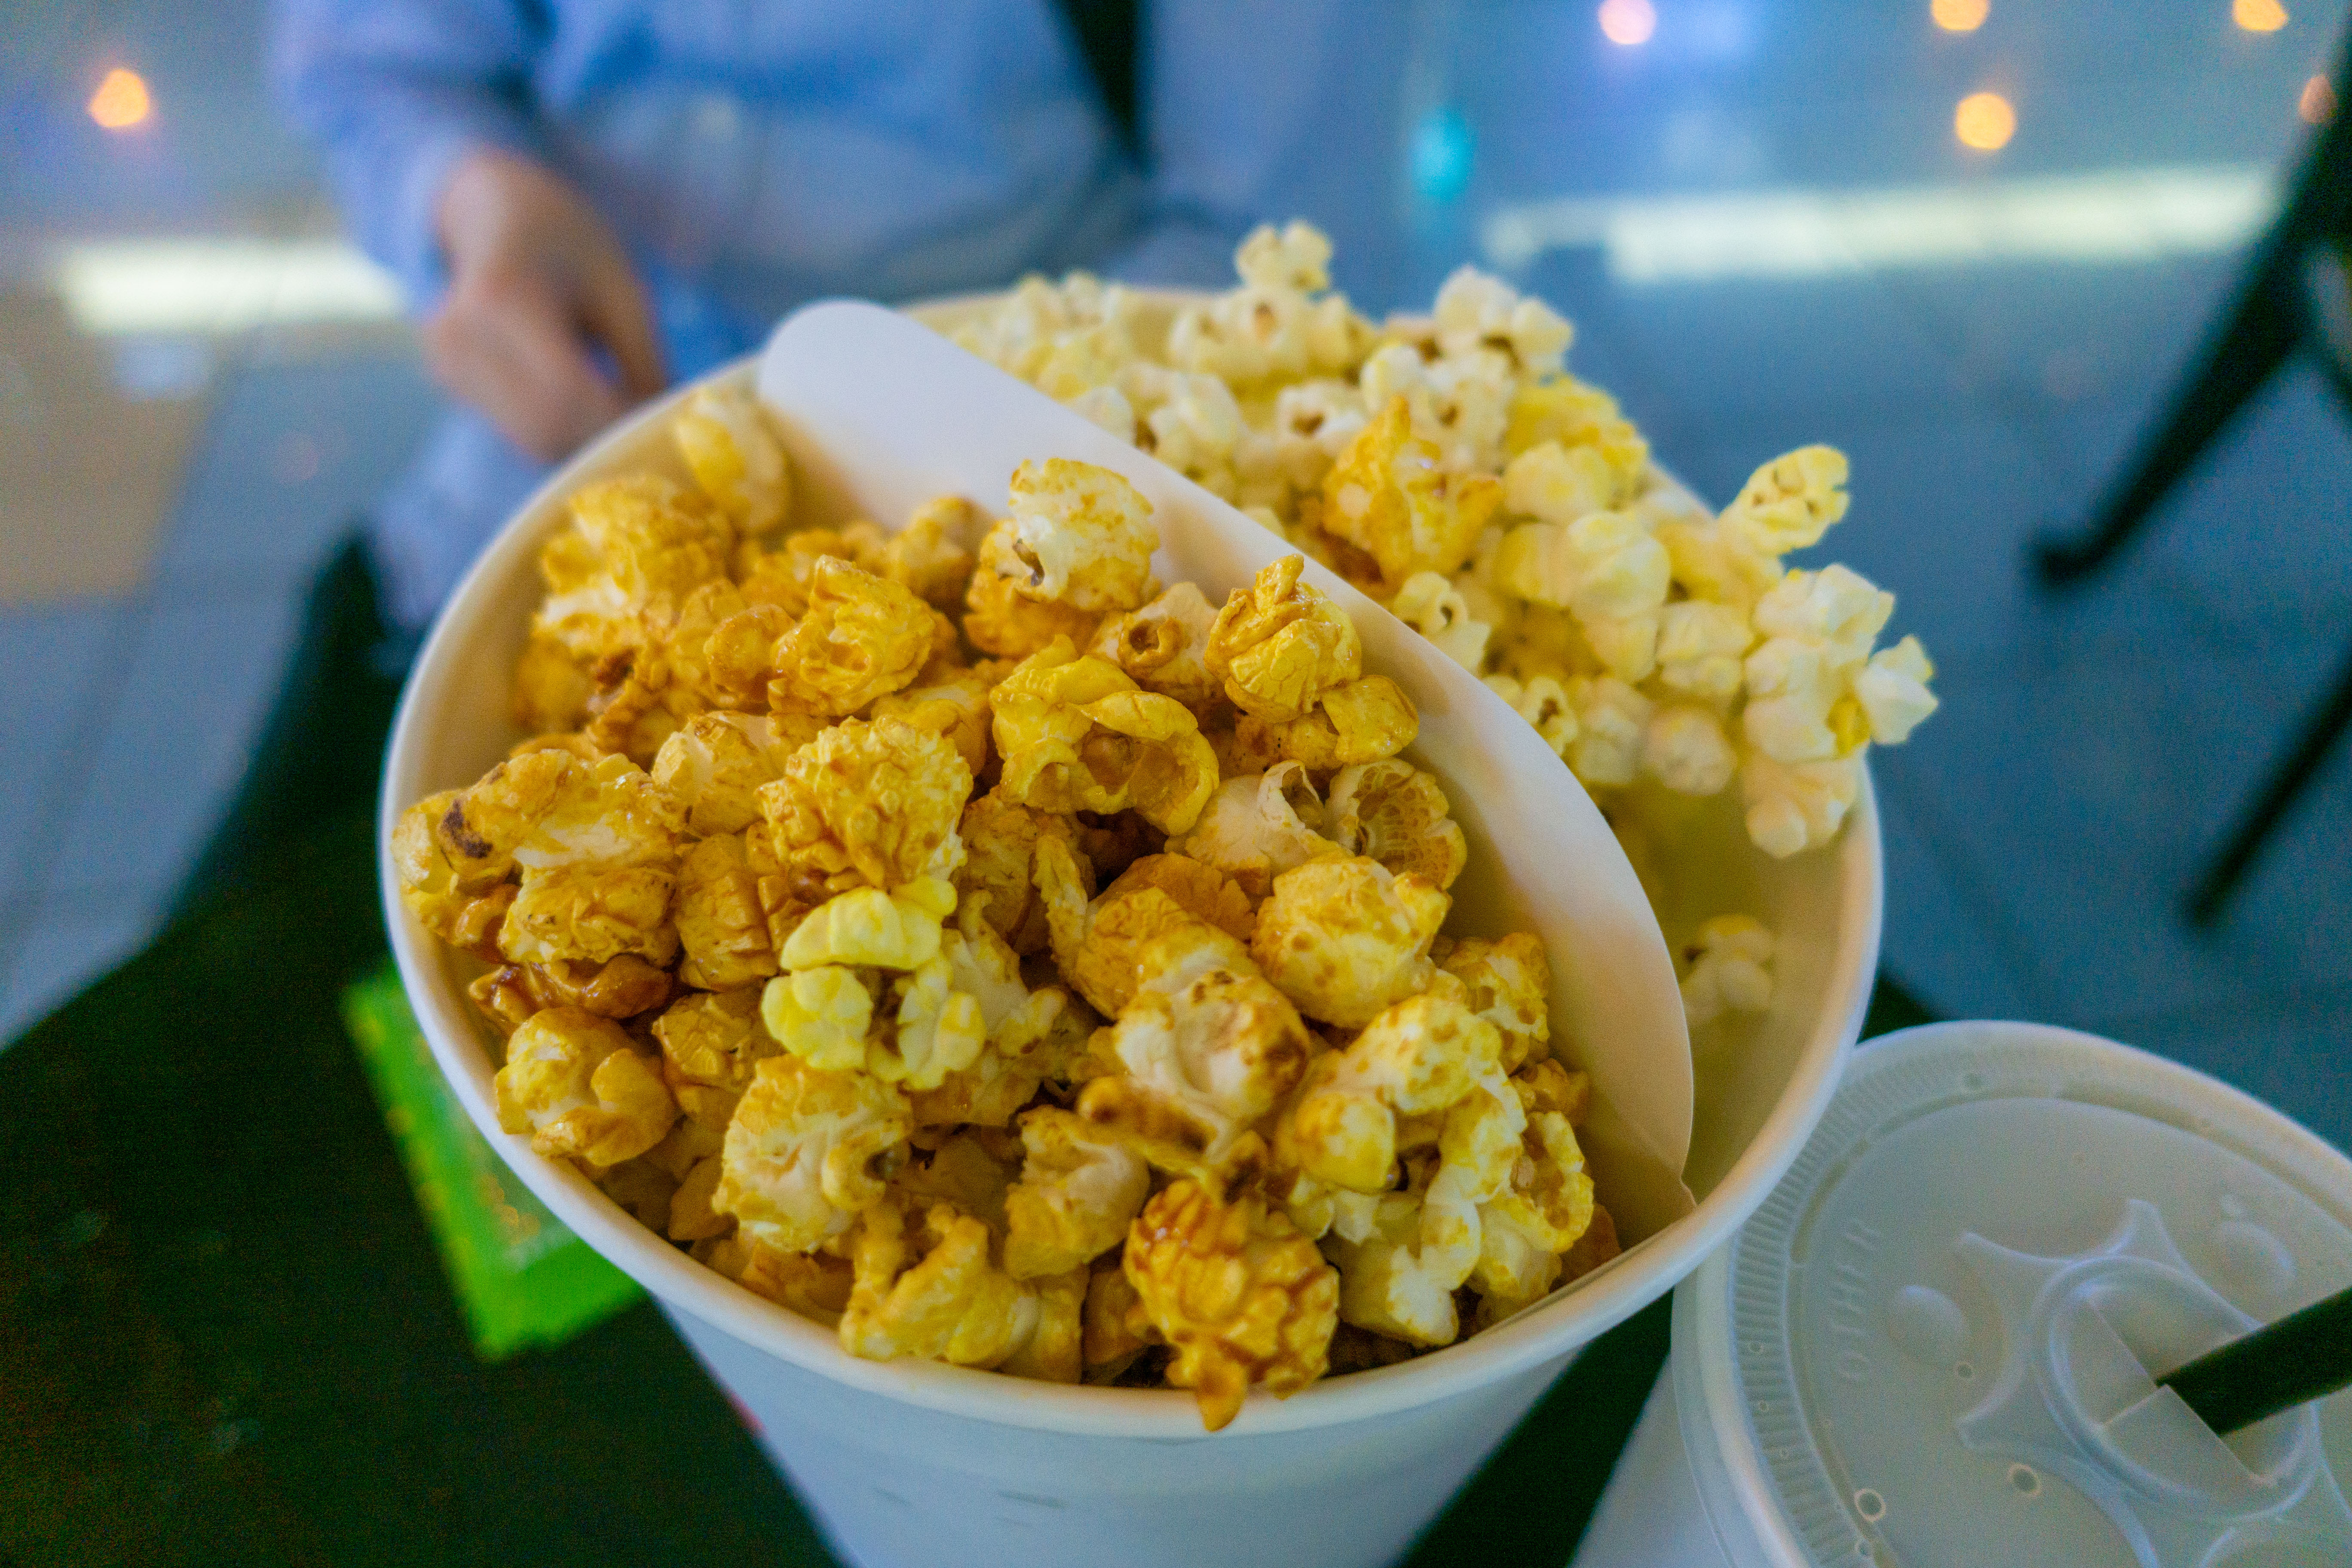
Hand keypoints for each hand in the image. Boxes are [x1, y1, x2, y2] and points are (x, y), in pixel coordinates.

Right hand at [424, 148, 666, 463]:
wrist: (493, 211)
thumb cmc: (568, 242)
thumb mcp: (621, 291)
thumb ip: (646, 364)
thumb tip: (673, 436)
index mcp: (501, 297)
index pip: (565, 392)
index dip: (620, 422)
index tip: (666, 427)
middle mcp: (459, 337)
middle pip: (546, 428)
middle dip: (608, 439)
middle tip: (656, 432)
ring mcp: (447, 363)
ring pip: (533, 440)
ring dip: (587, 442)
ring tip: (627, 413)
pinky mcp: (451, 382)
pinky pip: (519, 432)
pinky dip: (564, 433)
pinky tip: (593, 408)